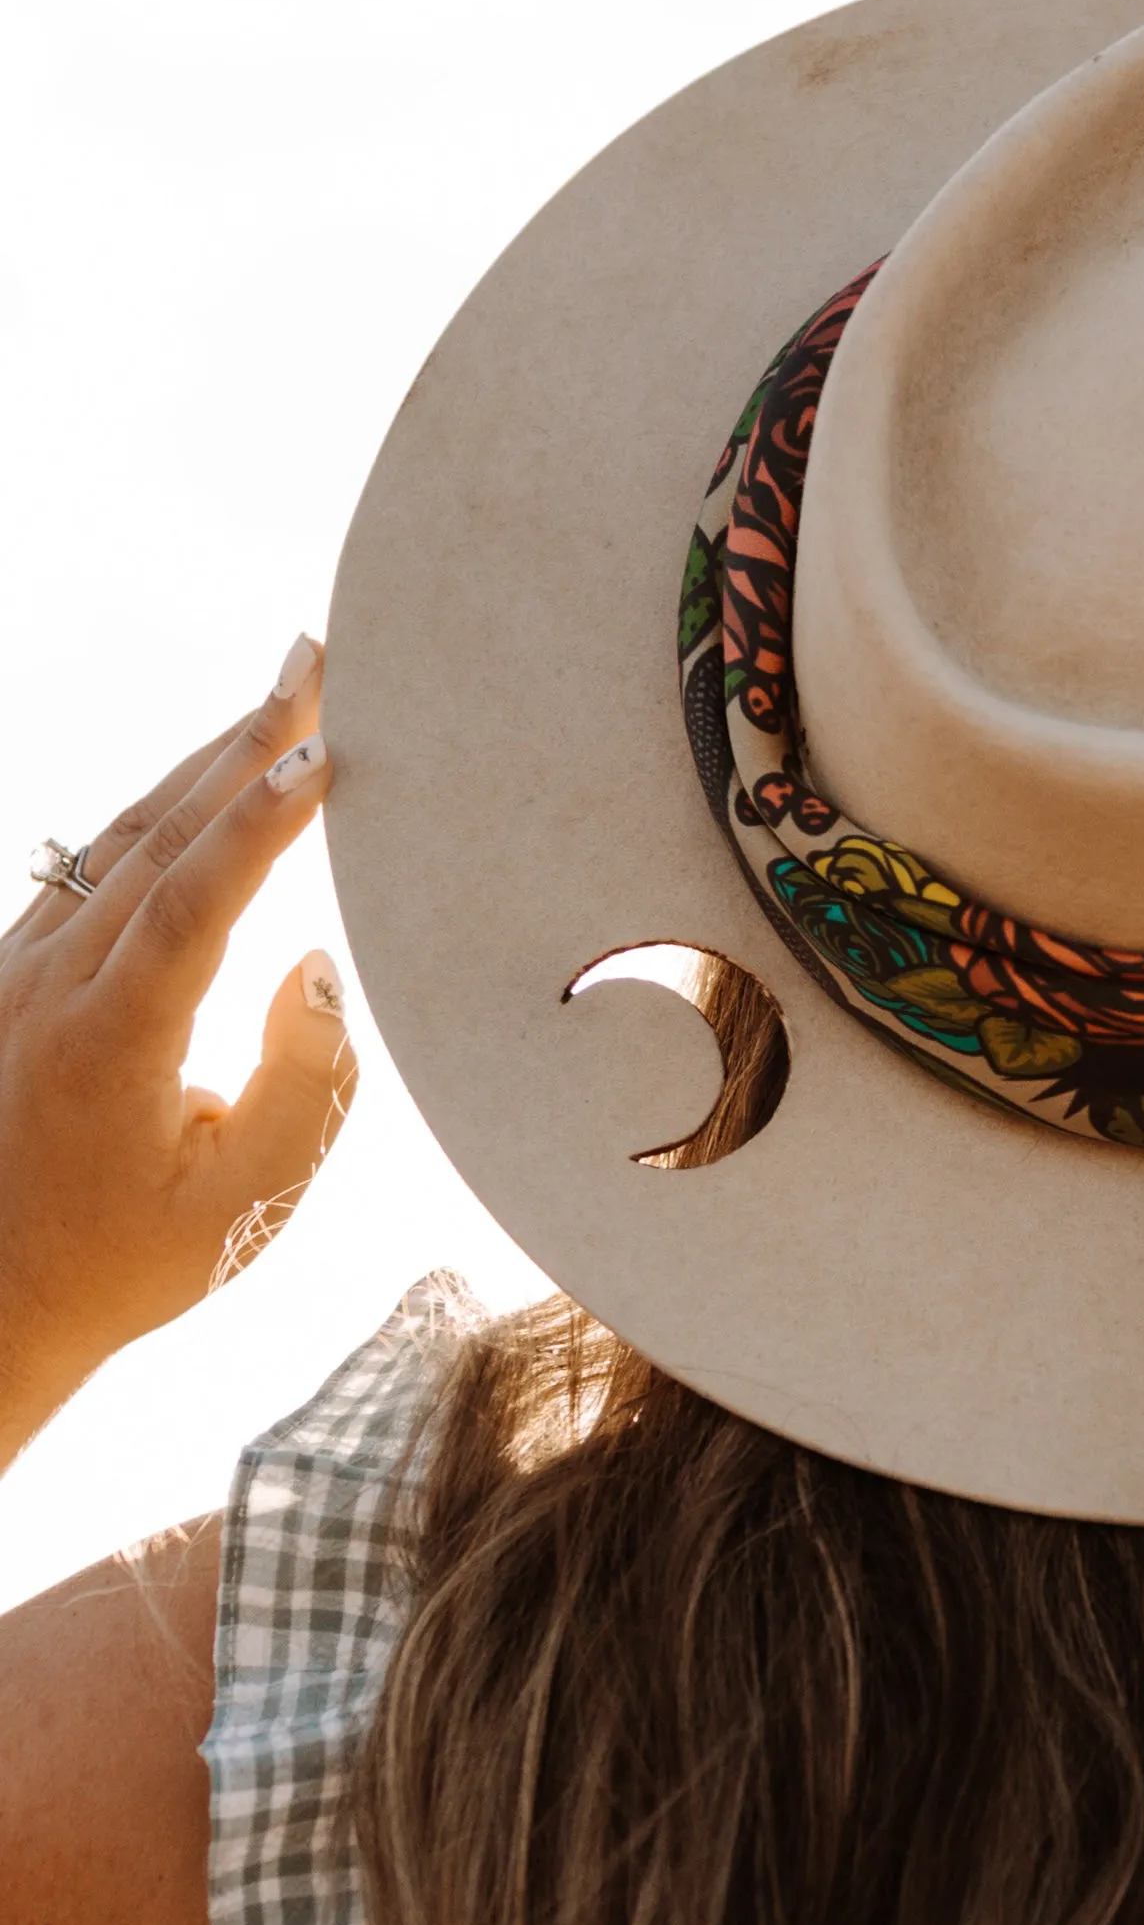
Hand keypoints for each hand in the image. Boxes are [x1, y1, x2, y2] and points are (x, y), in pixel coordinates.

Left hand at [0, 640, 356, 1464]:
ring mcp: (16, 974)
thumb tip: (317, 965)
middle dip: (243, 742)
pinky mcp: (8, 978)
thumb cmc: (125, 1265)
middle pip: (155, 834)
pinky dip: (155, 814)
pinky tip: (198, 785)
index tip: (330, 754)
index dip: (266, 822)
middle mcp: (48, 987)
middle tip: (313, 659)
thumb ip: (301, 1086)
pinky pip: (85, 869)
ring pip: (114, 839)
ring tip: (274, 698)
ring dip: (200, 763)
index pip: (196, 899)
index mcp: (108, 1041)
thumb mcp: (244, 1206)